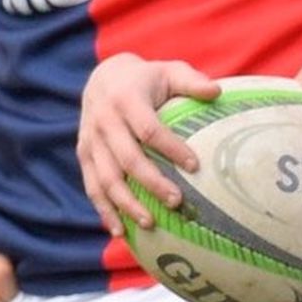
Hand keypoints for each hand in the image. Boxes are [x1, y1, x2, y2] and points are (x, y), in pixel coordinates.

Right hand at [78, 53, 221, 235]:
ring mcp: (90, 140)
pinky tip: (120, 231)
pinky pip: (92, 187)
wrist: (103, 77)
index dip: (171, 148)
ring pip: (106, 179)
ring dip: (127, 204)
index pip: (149, 129)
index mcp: (126, 99)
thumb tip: (218, 91)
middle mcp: (104, 121)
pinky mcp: (84, 155)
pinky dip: (104, 211)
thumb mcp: (168, 71)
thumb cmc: (146, 78)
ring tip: (151, 223)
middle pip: (128, 159)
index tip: (195, 165)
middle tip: (177, 202)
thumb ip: (191, 81)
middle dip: (151, 184)